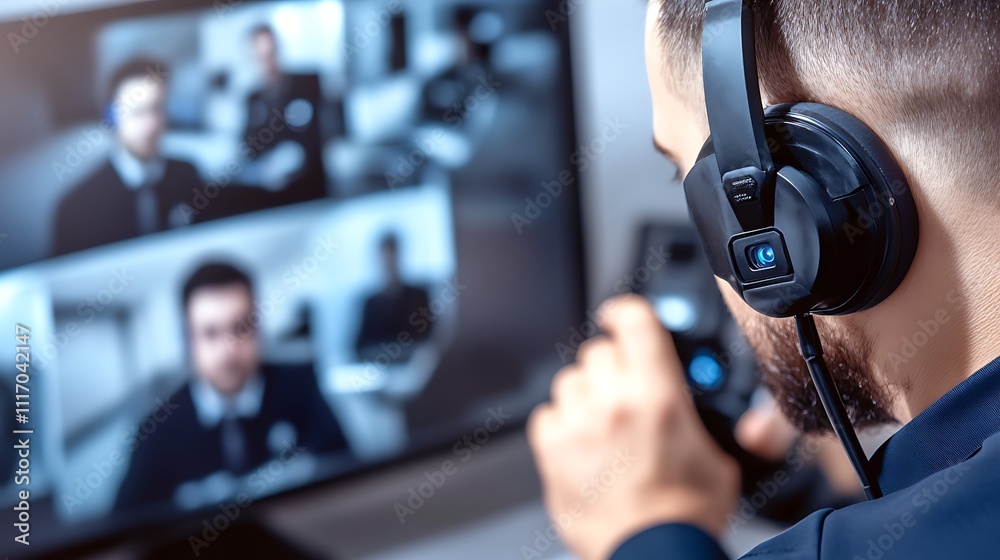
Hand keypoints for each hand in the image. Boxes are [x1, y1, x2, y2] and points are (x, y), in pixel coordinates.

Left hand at [527, 295, 739, 559]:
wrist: (653, 554)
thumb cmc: (685, 514)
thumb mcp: (716, 454)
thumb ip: (696, 416)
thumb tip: (687, 401)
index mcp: (659, 395)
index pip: (635, 322)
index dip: (625, 311)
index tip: (619, 316)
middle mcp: (615, 402)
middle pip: (598, 351)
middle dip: (610, 367)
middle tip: (622, 393)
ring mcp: (579, 425)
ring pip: (569, 380)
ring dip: (584, 394)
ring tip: (601, 424)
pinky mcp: (553, 450)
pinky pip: (546, 415)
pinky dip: (560, 424)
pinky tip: (579, 443)